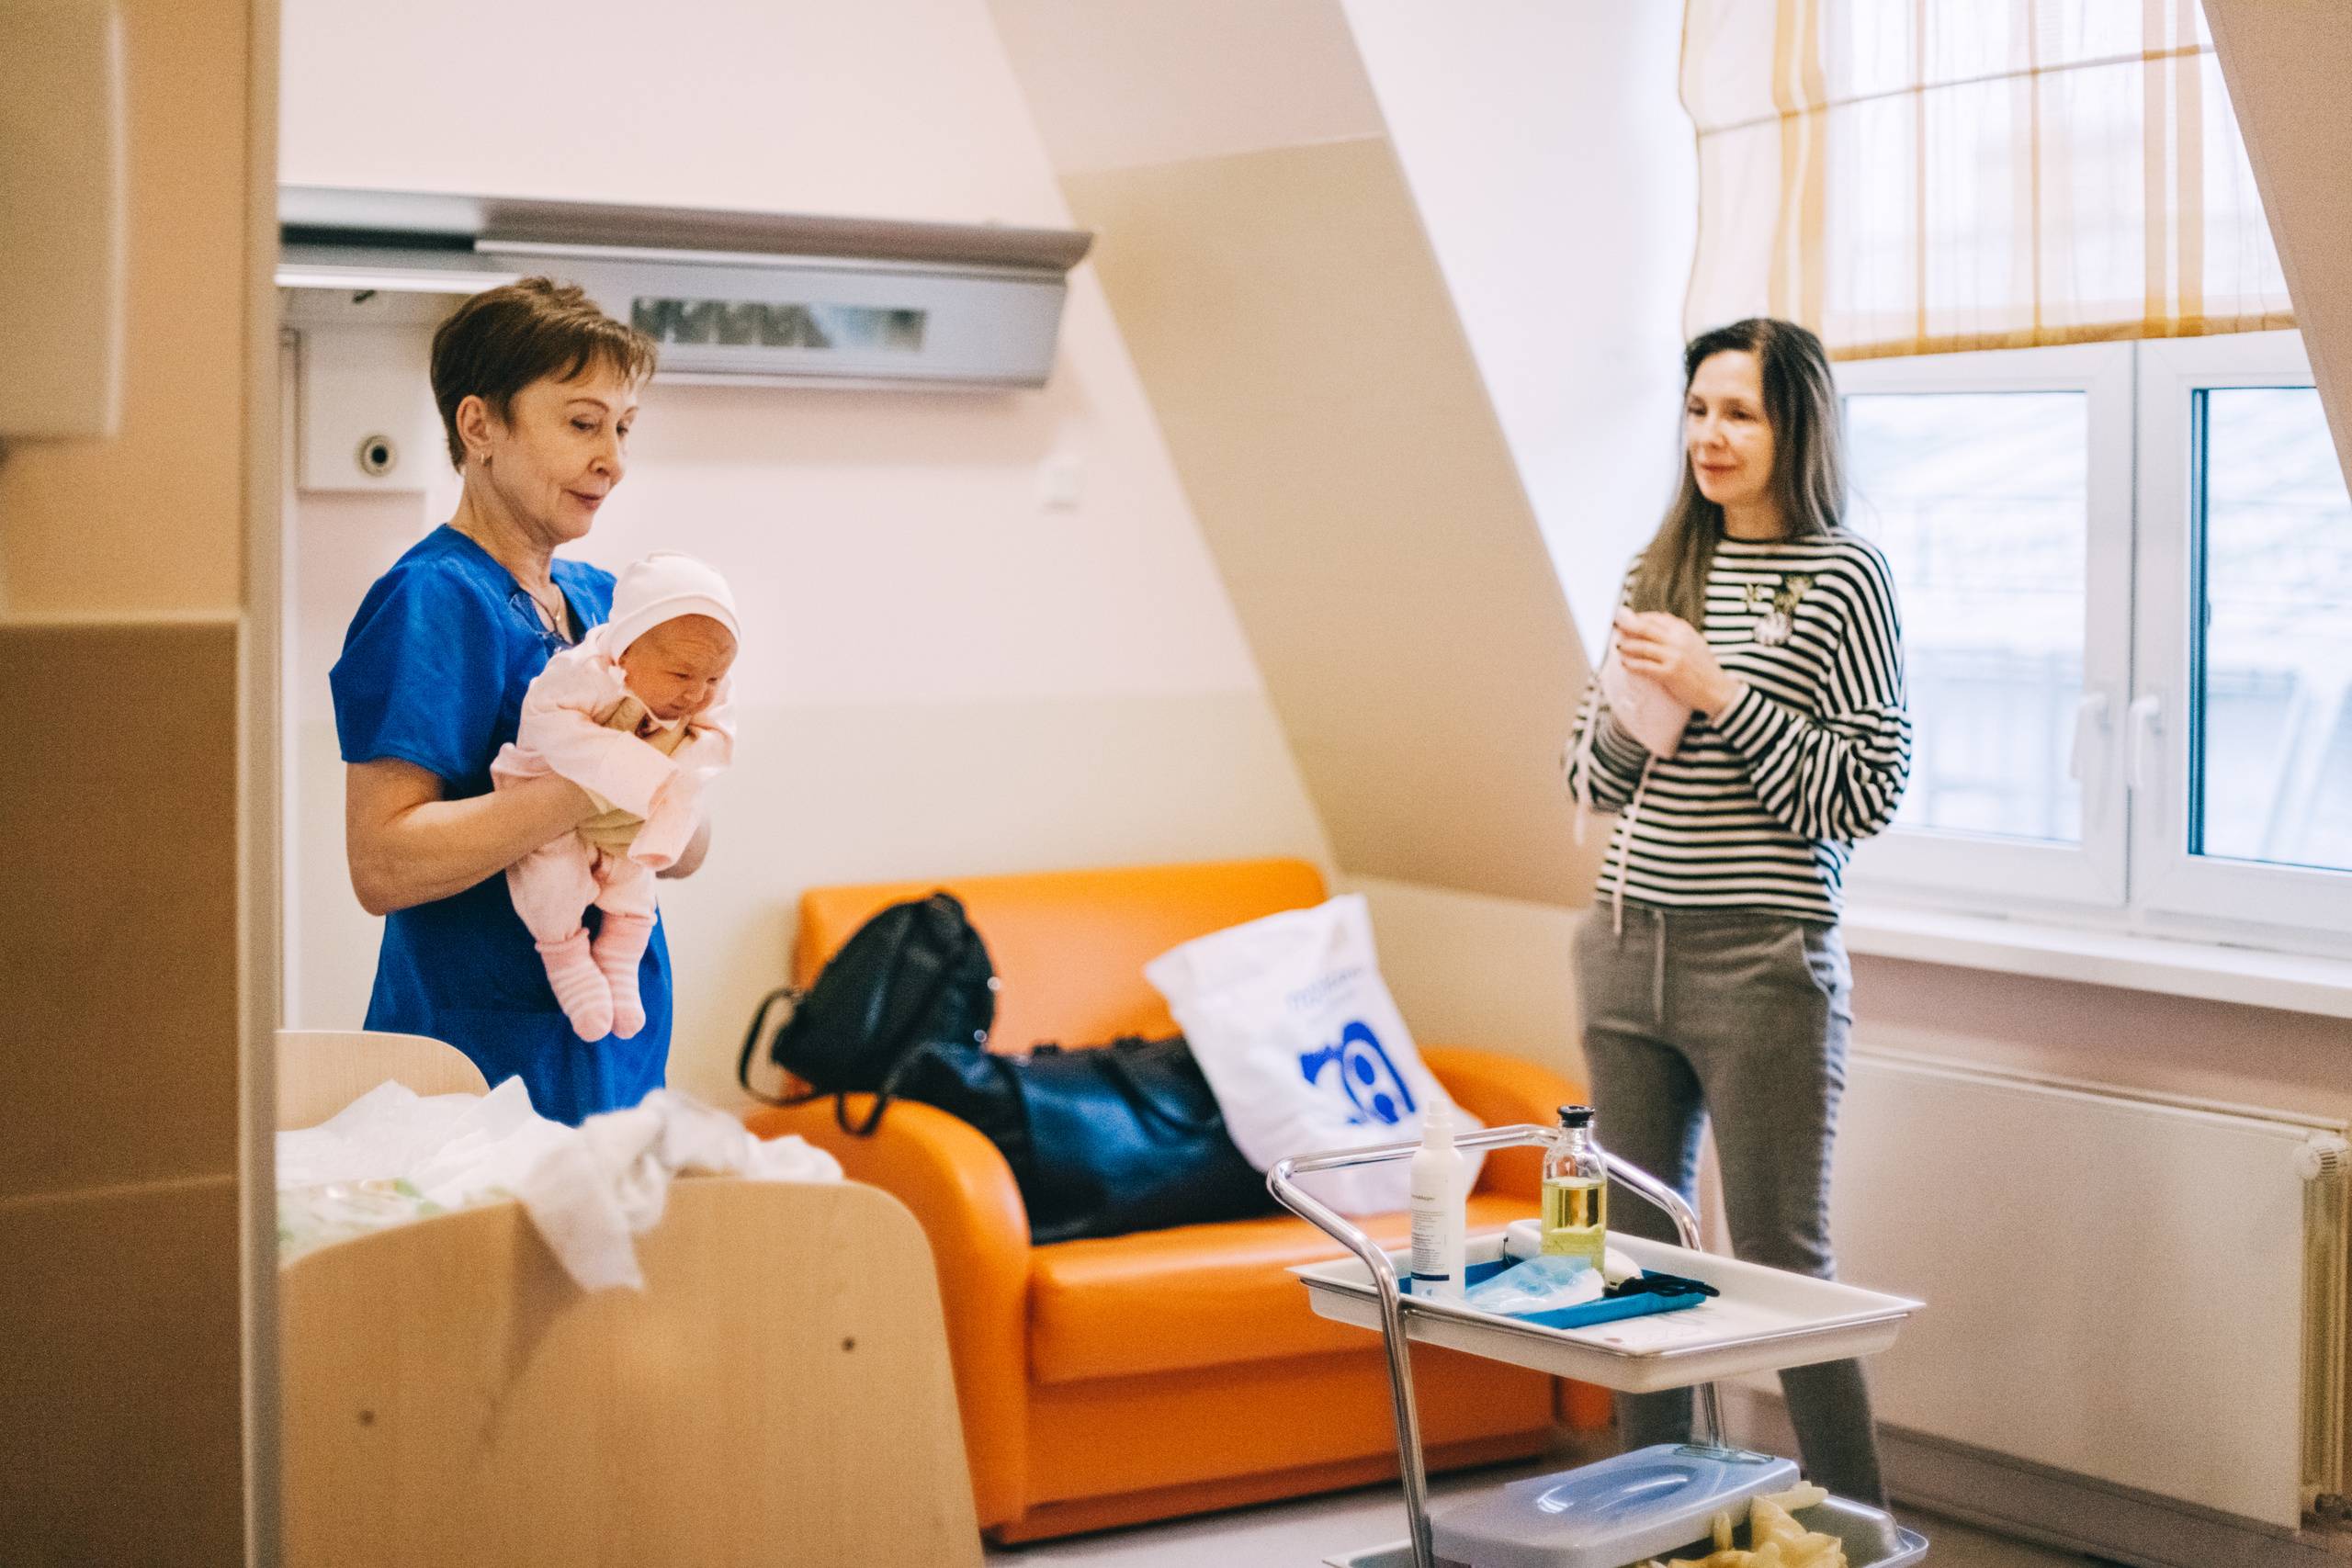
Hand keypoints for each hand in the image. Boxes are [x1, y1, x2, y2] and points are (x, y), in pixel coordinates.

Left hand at [1614, 608, 1741, 717]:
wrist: (1717, 690)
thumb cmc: (1704, 667)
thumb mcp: (1695, 642)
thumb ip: (1678, 630)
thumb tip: (1659, 617)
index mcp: (1685, 631)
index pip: (1657, 618)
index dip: (1639, 617)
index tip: (1627, 618)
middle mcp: (1678, 641)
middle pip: (1646, 629)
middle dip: (1627, 625)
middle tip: (1614, 624)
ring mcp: (1673, 657)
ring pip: (1642, 647)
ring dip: (1626, 646)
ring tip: (1617, 646)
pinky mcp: (1669, 673)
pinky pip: (1644, 667)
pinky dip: (1631, 664)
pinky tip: (1624, 663)